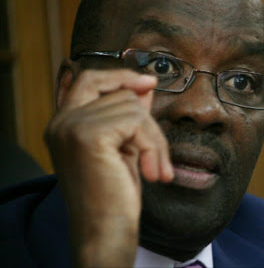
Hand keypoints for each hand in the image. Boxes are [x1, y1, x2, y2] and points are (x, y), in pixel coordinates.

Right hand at [44, 69, 173, 266]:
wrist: (105, 232)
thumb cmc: (114, 195)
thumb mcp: (124, 146)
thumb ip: (129, 114)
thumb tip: (145, 84)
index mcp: (64, 124)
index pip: (90, 79)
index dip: (120, 76)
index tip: (148, 82)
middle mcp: (62, 122)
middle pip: (120, 94)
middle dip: (147, 121)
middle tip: (156, 153)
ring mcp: (72, 127)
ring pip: (134, 108)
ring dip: (154, 140)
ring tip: (153, 168)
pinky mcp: (88, 135)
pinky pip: (137, 122)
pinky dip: (154, 146)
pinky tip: (152, 173)